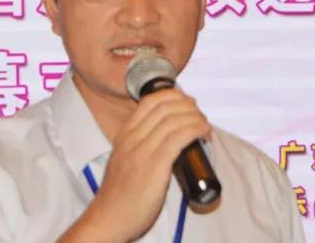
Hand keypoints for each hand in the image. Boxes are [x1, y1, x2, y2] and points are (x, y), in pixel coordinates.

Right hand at [58, 89, 210, 241]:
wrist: (109, 218)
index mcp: (125, 134)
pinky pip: (178, 138)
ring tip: (205, 125)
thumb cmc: (120, 194)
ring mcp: (143, 151)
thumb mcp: (124, 160)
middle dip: (188, 106)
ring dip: (195, 118)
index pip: (150, 101)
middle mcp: (133, 138)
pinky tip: (204, 133)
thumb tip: (166, 138)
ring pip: (174, 120)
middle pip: (165, 106)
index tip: (187, 103)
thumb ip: (140, 146)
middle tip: (199, 114)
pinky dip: (195, 130)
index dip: (173, 96)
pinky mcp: (154, 166)